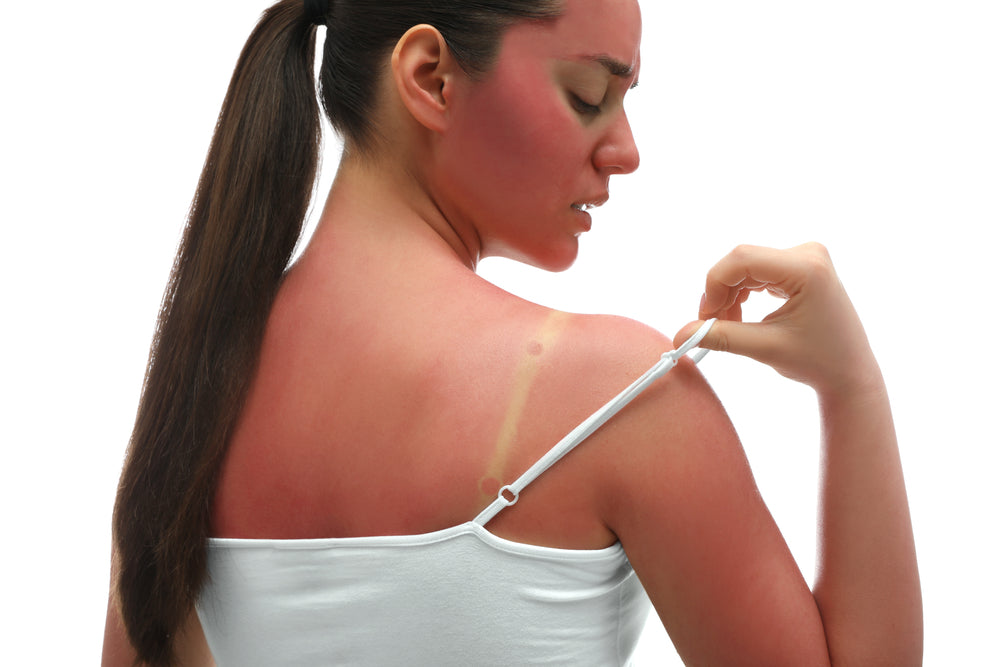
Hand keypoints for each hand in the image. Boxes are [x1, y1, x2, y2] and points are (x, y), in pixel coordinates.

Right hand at [674, 243, 881, 396]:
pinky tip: (742, 316)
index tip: (705, 318)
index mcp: (806, 269)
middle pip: (742, 261)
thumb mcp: (765, 349)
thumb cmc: (818, 362)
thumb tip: (680, 334)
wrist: (851, 371)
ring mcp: (806, 257)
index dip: (714, 286)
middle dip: (721, 292)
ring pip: (746, 266)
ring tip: (729, 325)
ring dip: (730, 294)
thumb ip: (721, 337)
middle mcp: (808, 254)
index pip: (741, 259)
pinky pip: (759, 270)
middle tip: (711, 325)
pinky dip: (743, 292)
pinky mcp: (802, 265)